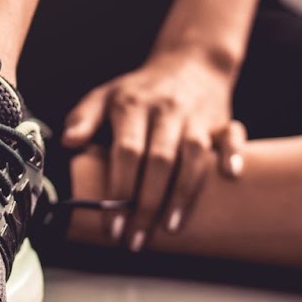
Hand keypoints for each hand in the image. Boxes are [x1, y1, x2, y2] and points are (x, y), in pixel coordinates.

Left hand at [62, 49, 247, 249]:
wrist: (190, 61)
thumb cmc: (141, 89)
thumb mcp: (106, 95)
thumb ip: (83, 118)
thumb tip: (67, 143)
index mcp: (133, 106)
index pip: (126, 152)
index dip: (119, 190)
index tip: (112, 225)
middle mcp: (165, 110)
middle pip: (159, 160)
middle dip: (147, 204)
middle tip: (136, 240)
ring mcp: (195, 115)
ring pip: (194, 155)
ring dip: (184, 194)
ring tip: (170, 228)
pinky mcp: (221, 120)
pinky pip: (232, 135)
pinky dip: (233, 154)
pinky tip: (230, 177)